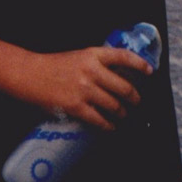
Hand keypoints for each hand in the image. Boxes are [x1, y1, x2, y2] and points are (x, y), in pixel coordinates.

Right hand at [23, 46, 151, 131]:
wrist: (31, 75)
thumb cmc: (54, 66)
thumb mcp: (78, 57)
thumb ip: (97, 64)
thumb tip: (117, 75)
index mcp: (92, 54)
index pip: (123, 57)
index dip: (139, 64)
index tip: (149, 71)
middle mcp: (91, 70)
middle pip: (124, 86)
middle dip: (134, 97)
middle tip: (136, 102)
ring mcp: (85, 90)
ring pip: (114, 105)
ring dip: (122, 113)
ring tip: (124, 115)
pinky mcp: (77, 107)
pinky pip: (100, 120)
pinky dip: (109, 126)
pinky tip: (111, 126)